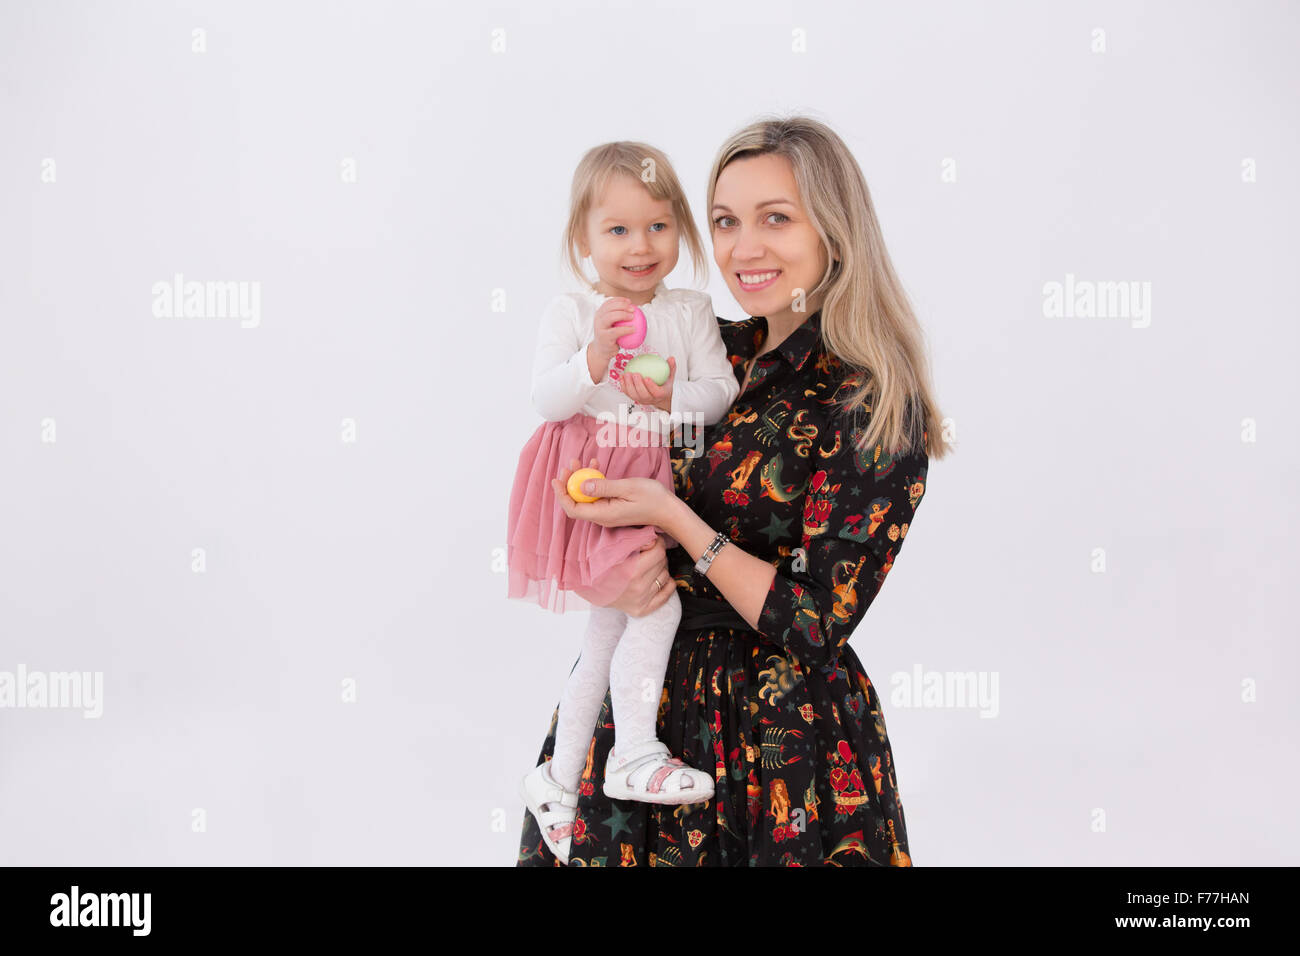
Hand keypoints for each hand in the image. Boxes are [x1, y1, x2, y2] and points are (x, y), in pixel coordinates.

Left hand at [551, 457, 675, 529]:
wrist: (668, 510)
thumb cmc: (652, 498)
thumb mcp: (627, 488)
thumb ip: (604, 487)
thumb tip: (582, 485)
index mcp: (604, 514)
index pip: (573, 509)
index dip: (562, 495)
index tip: (557, 479)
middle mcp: (602, 517)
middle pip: (577, 502)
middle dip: (569, 484)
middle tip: (569, 465)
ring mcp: (607, 513)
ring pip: (586, 497)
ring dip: (580, 480)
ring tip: (579, 462)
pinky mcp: (612, 507)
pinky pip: (597, 495)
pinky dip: (593, 481)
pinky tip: (595, 466)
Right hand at [588, 297, 636, 372]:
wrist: (601, 351)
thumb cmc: (610, 336)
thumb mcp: (611, 324)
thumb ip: (618, 316)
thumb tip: (633, 308)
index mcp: (600, 314)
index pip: (609, 302)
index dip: (619, 300)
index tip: (629, 302)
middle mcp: (598, 319)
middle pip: (609, 307)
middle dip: (622, 305)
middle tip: (633, 309)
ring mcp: (600, 328)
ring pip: (611, 317)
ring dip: (623, 315)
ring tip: (632, 317)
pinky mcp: (604, 337)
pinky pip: (616, 331)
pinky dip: (626, 329)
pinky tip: (634, 329)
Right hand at [606, 535, 677, 617]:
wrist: (586, 585)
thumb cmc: (599, 562)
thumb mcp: (612, 545)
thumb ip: (635, 539)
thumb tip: (655, 540)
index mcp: (632, 571)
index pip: (659, 551)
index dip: (656, 542)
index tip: (650, 541)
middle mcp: (638, 588)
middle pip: (663, 562)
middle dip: (656, 554)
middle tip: (645, 553)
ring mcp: (640, 601)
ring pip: (665, 576)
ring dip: (658, 568)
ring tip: (644, 565)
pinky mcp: (641, 610)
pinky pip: (666, 594)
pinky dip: (665, 584)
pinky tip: (655, 578)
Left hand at [619, 355, 675, 413]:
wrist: (659, 394)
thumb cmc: (664, 384)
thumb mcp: (670, 375)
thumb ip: (671, 367)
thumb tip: (671, 358)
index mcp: (661, 394)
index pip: (657, 392)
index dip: (651, 386)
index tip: (647, 378)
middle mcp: (651, 399)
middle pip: (643, 395)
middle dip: (638, 385)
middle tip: (635, 374)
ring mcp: (642, 400)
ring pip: (634, 395)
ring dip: (628, 385)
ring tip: (627, 374)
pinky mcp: (634, 398)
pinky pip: (627, 393)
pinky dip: (623, 385)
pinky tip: (621, 376)